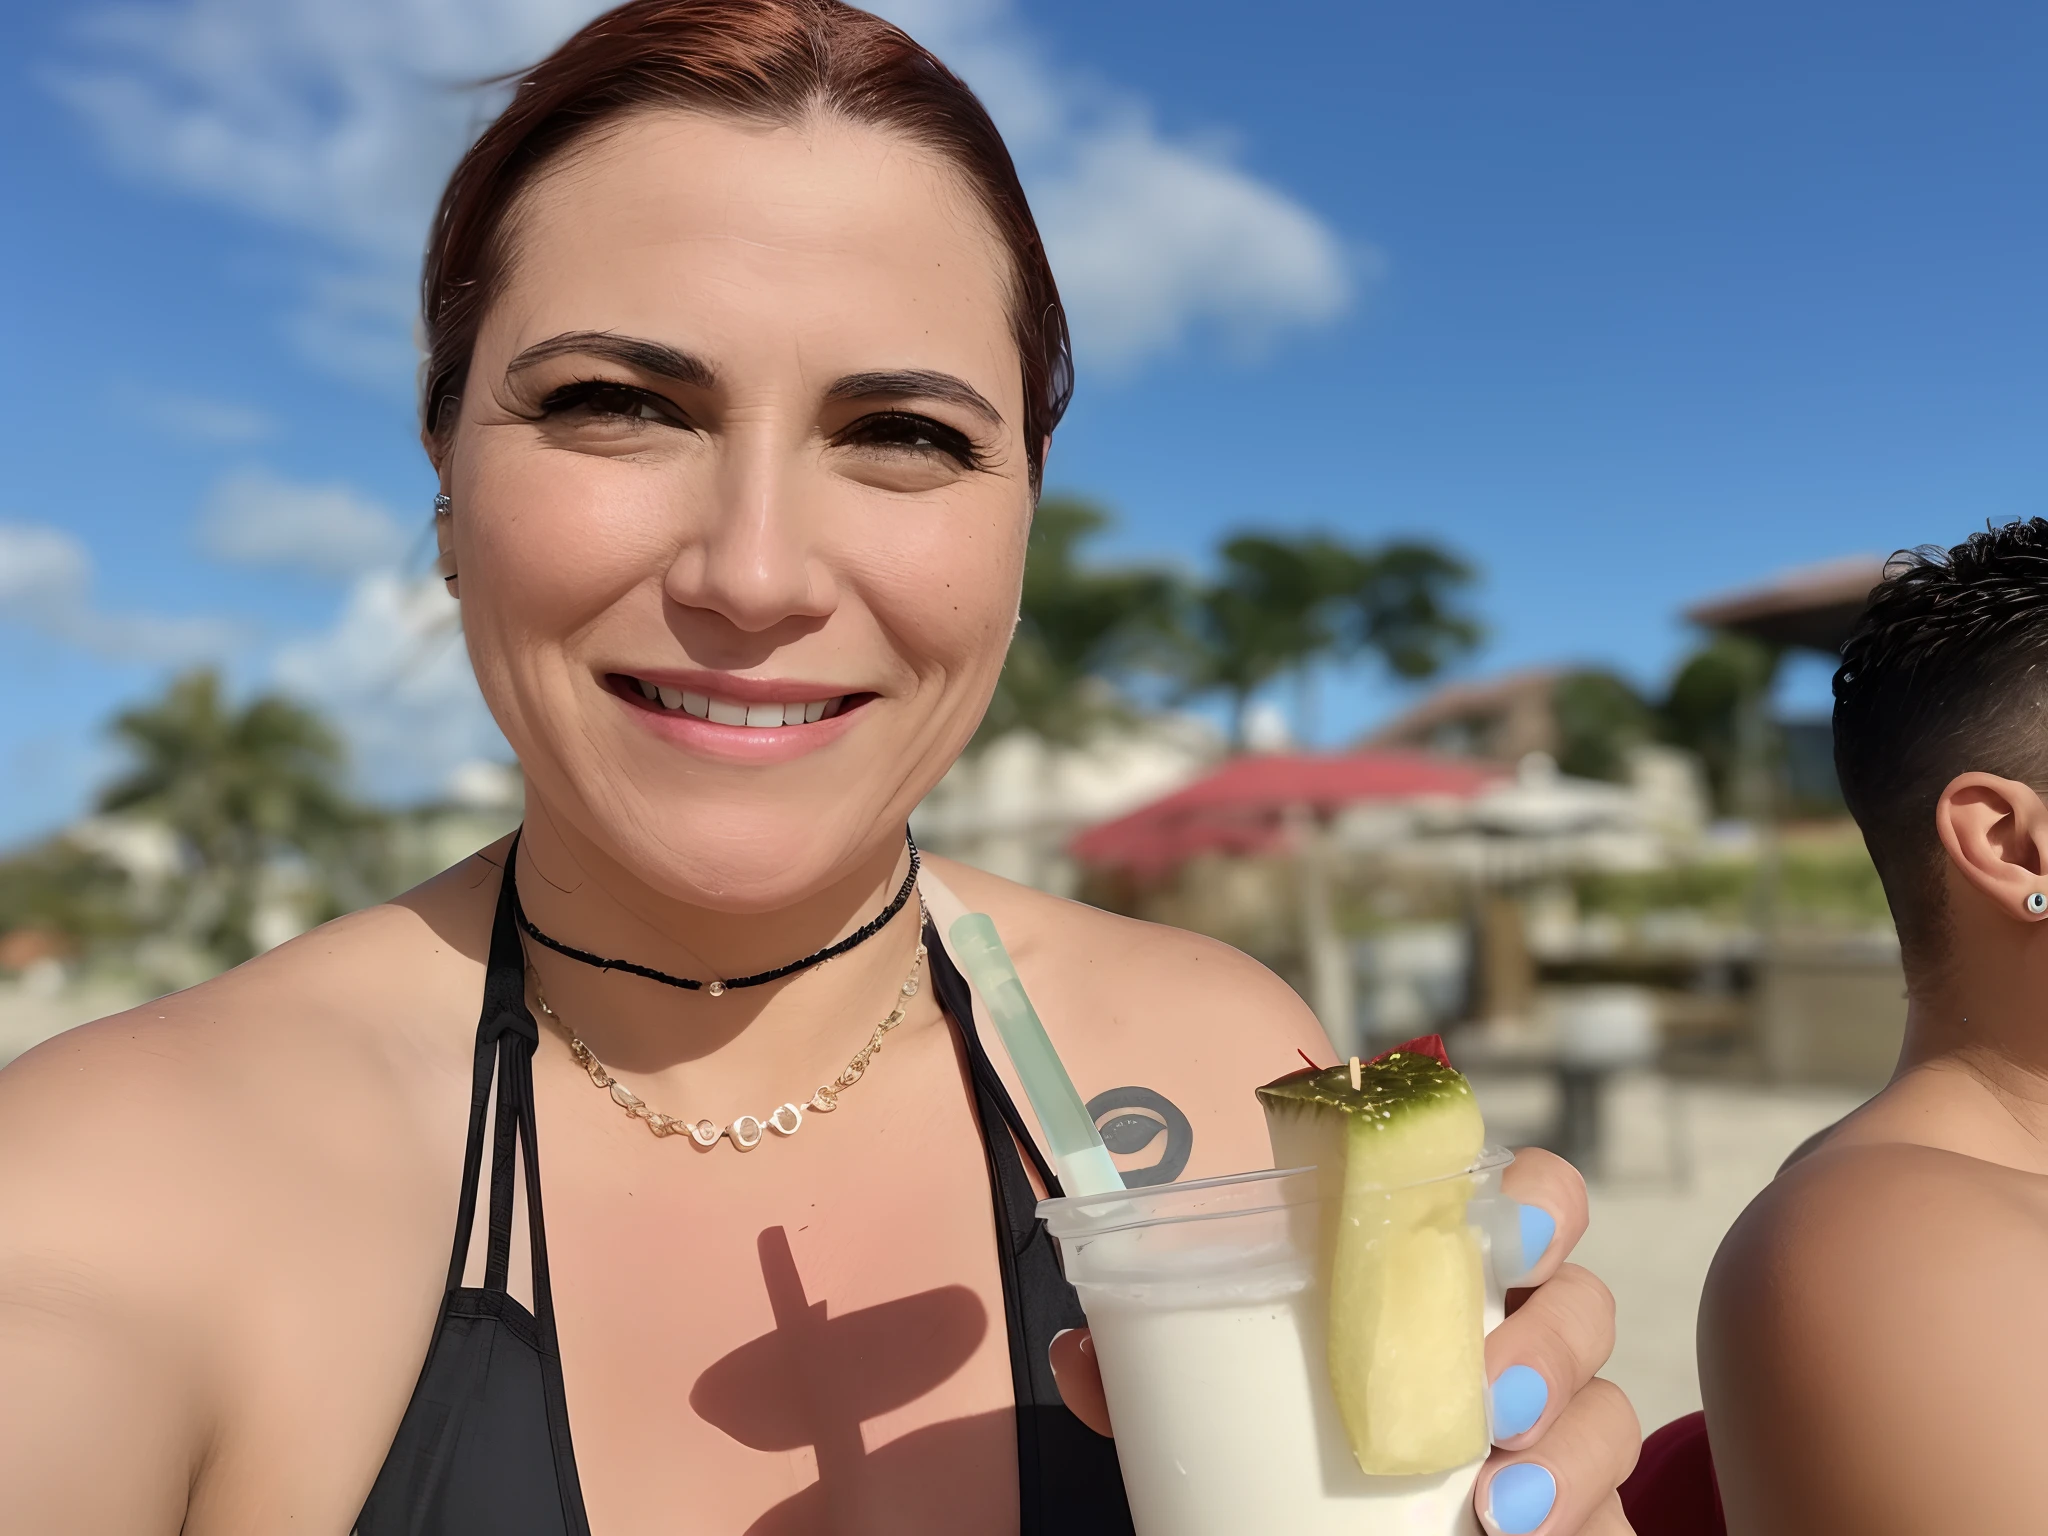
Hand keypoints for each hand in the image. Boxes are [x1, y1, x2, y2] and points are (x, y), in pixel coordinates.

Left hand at [1049, 1147, 1639, 1535]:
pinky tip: (1512, 1528)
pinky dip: (1575, 1509)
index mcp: (1436, 1278)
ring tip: (1491, 1498)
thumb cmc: (1298, 1445)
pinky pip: (1614, 1499)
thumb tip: (1080, 1353)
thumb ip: (1155, 1367)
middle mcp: (1514, 1339)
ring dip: (1564, 1440)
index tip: (1506, 1228)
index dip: (1539, 1199)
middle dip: (1550, 1336)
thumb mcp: (1223, 1398)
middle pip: (1582, 1295)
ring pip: (1611, 1400)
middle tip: (1484, 1392)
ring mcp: (1557, 1427)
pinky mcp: (1582, 1504)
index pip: (1526, 1199)